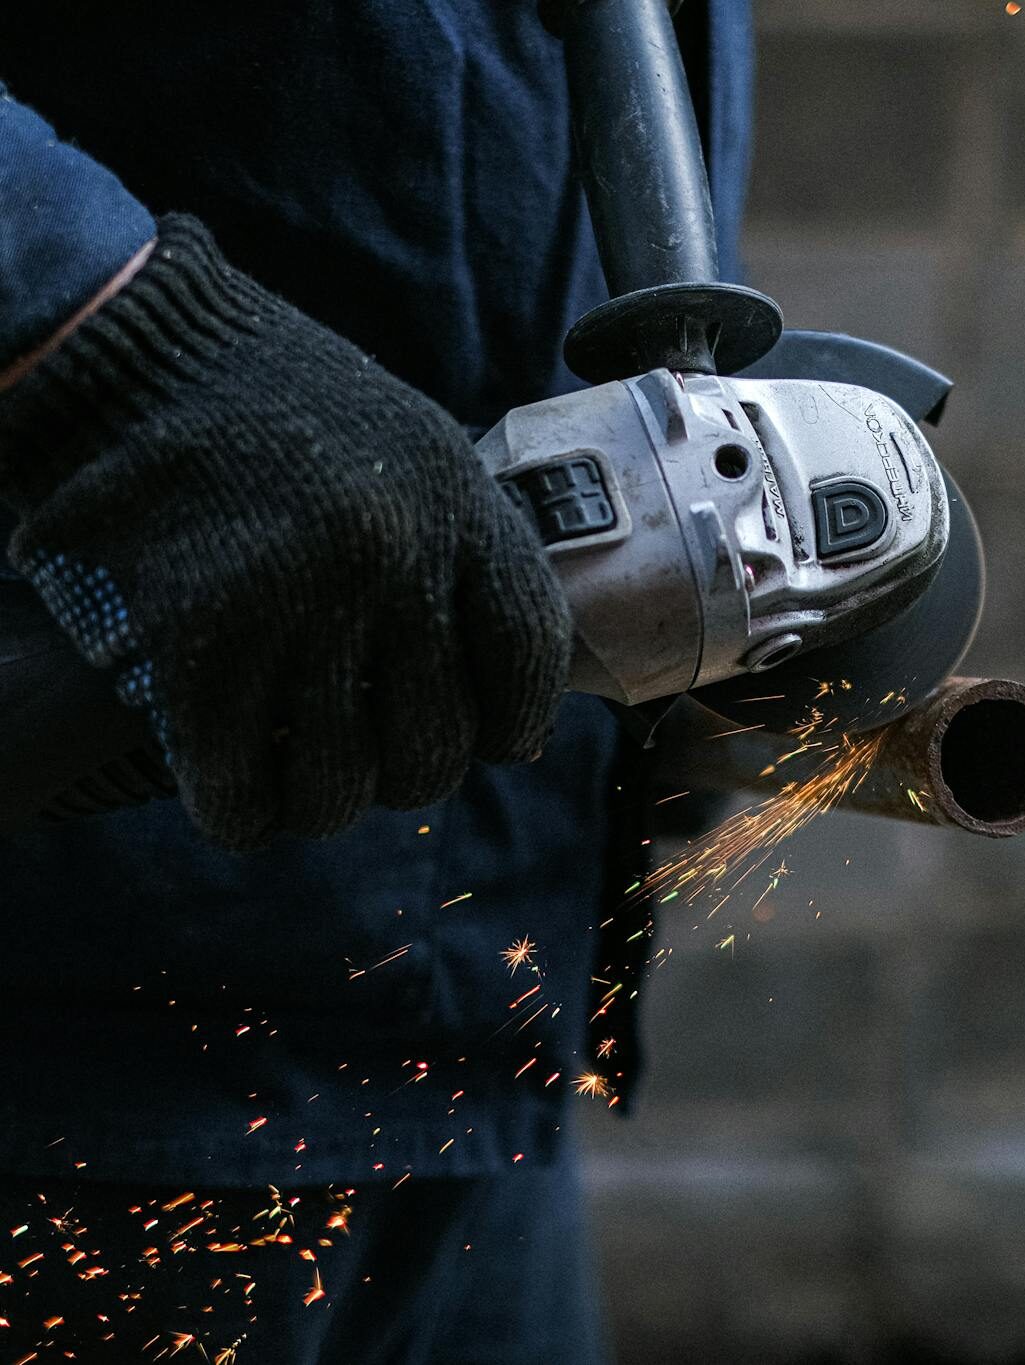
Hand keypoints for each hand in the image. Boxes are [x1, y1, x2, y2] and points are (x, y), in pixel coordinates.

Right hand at [0, 217, 571, 848]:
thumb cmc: (281, 412)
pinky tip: (235, 792)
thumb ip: (464, 557)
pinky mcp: (199, 632)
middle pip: (437, 747)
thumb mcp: (413, 451)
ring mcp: (298, 594)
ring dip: (320, 803)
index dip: (514, 723)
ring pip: (340, 789)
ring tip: (296, 771)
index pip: (527, 656)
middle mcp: (393, 551)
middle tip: (368, 752)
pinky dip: (240, 812)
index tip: (489, 740)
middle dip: (405, 775)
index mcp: (456, 501)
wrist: (137, 350)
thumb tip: (509, 706)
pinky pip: (239, 788)